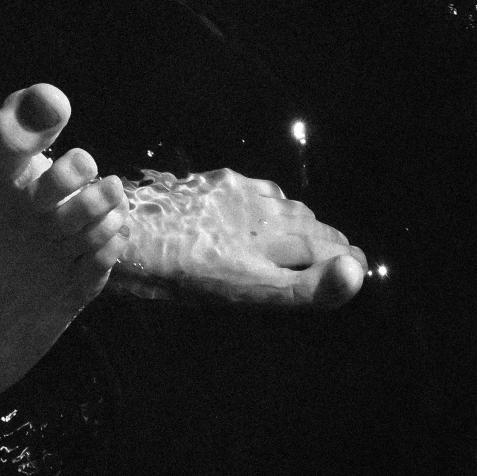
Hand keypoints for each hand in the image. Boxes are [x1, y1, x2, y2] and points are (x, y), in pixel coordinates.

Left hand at [120, 169, 366, 307]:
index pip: (328, 245)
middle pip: (306, 223)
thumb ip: (307, 286)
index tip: (354, 268)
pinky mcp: (206, 184)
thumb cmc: (183, 274)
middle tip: (331, 260)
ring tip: (294, 242)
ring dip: (293, 223)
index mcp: (278, 233)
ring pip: (278, 205)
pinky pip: (247, 193)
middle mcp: (262, 204)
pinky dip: (260, 208)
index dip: (343, 260)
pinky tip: (246, 220)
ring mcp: (232, 190)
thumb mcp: (252, 291)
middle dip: (322, 241)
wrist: (120, 233)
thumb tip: (357, 270)